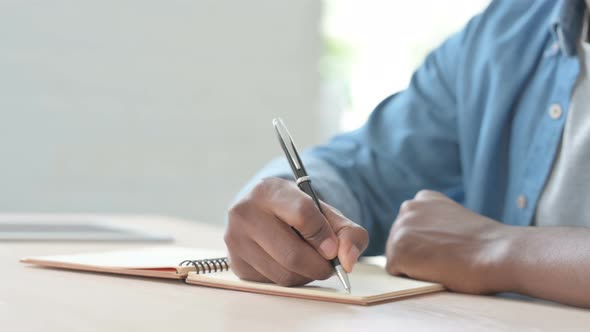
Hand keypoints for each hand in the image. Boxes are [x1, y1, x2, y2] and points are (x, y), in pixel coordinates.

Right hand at [225, 177, 368, 285]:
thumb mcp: (326, 212)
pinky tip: (290, 265)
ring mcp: (236, 240)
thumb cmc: (299, 212)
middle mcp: (245, 213)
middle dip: (319, 265)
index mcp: (268, 190)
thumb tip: (348, 261)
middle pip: (293, 254)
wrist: (267, 213)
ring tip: (310, 261)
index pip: (302, 215)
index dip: (324, 236)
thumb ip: (349, 233)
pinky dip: (291, 280)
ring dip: (306, 275)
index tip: (333, 249)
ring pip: (284, 274)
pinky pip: (273, 284)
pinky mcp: (237, 264)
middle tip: (329, 264)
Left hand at [386, 190, 510, 293]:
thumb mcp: (455, 219)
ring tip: (443, 263)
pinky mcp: (397, 252)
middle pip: (401, 241)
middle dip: (418, 254)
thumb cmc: (485, 244)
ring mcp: (400, 229)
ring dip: (415, 266)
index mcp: (424, 198)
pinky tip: (435, 270)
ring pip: (398, 257)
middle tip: (447, 257)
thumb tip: (420, 240)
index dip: (428, 243)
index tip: (449, 246)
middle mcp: (408, 208)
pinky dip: (412, 278)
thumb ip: (434, 223)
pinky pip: (396, 273)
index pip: (411, 227)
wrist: (498, 253)